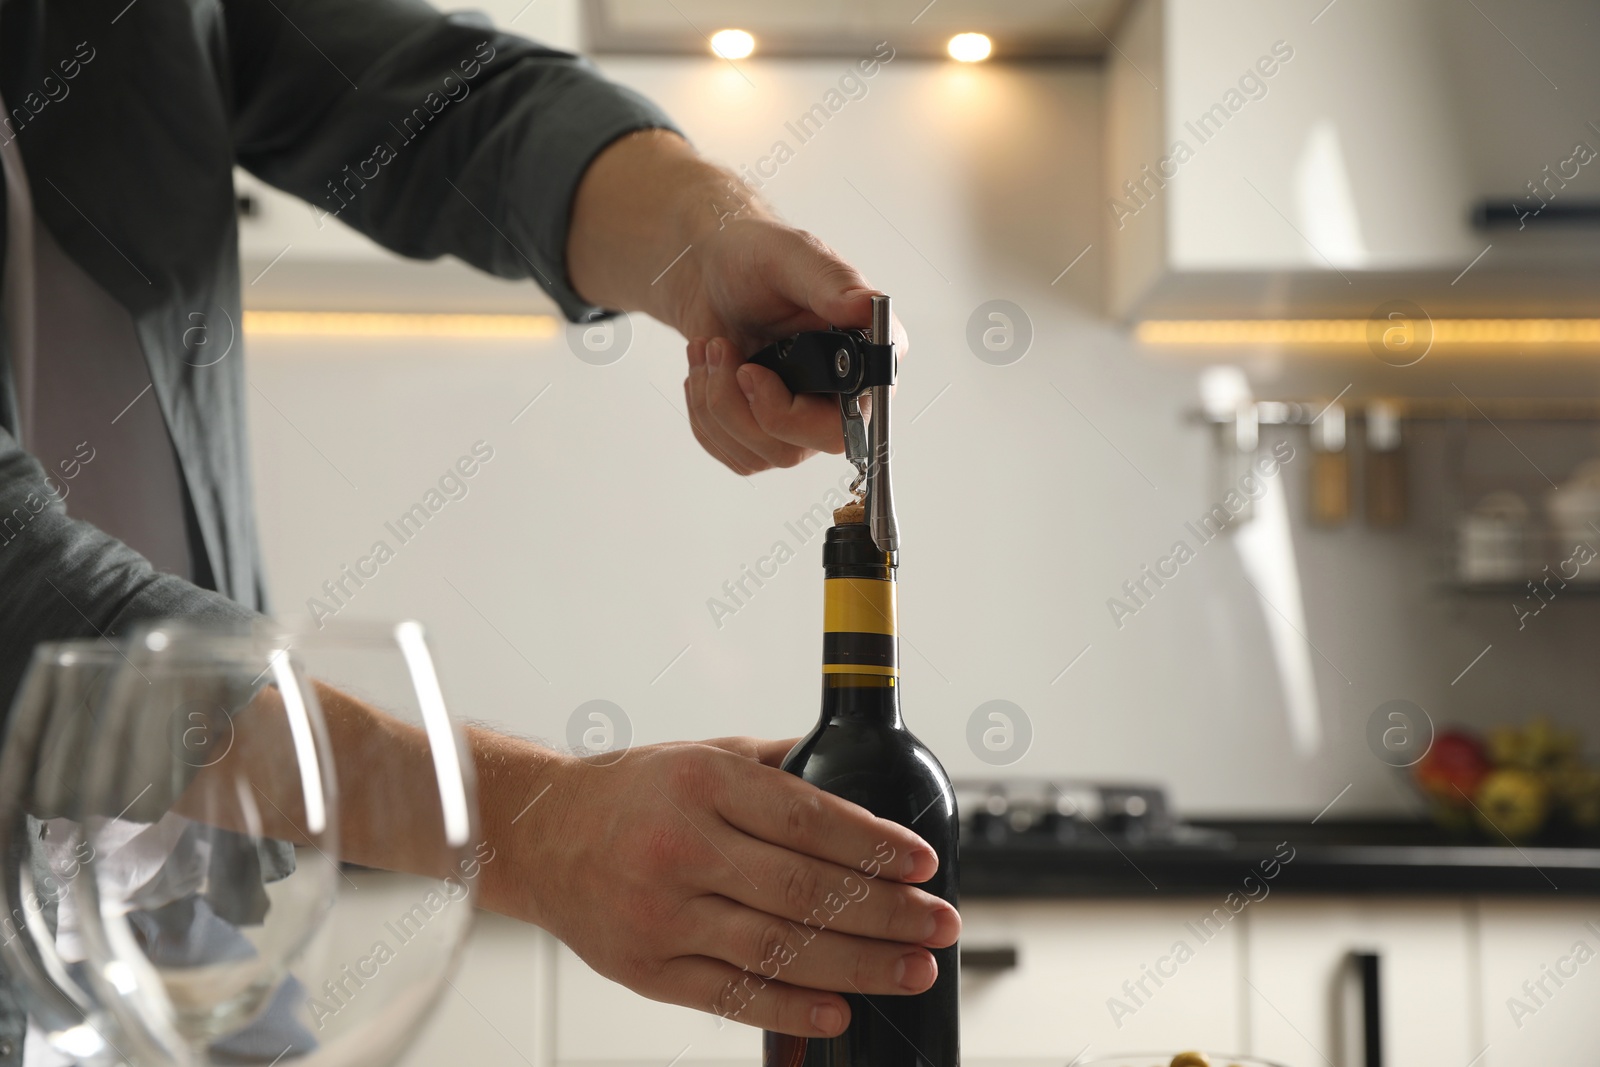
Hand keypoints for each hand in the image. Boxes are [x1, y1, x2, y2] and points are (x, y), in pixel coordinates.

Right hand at [500, 736, 958, 1036]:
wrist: (540, 836)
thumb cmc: (633, 792)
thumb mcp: (706, 753)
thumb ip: (782, 766)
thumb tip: (864, 772)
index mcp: (703, 784)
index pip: (808, 819)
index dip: (874, 845)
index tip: (924, 862)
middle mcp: (681, 847)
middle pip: (805, 891)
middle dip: (887, 912)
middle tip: (941, 923)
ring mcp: (661, 914)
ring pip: (777, 949)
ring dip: (858, 965)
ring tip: (913, 969)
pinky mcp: (646, 969)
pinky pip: (731, 996)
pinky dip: (791, 1008)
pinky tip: (839, 1009)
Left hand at [671, 216, 907, 474]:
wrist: (709, 274)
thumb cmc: (755, 258)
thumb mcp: (791, 257)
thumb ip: (831, 282)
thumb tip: (869, 306)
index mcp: (870, 354)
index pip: (862, 416)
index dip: (802, 412)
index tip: (752, 372)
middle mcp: (847, 396)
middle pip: (804, 446)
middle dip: (744, 406)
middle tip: (721, 352)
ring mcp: (808, 421)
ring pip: (763, 454)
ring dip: (717, 402)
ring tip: (709, 350)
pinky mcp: (771, 436)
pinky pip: (736, 454)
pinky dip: (706, 416)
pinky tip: (707, 372)